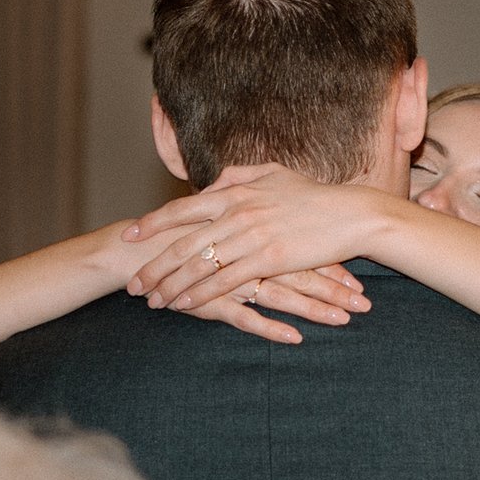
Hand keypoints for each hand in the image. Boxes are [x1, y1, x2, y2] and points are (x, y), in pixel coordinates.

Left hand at [124, 165, 384, 318]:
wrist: (351, 213)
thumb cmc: (314, 196)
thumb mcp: (275, 174)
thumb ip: (241, 175)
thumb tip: (218, 181)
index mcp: (236, 191)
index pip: (183, 208)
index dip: (153, 224)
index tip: (129, 234)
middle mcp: (237, 211)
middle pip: (183, 242)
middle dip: (153, 264)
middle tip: (132, 282)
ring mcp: (251, 235)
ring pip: (199, 264)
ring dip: (171, 285)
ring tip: (152, 301)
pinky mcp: (268, 258)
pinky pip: (225, 280)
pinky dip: (201, 293)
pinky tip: (184, 304)